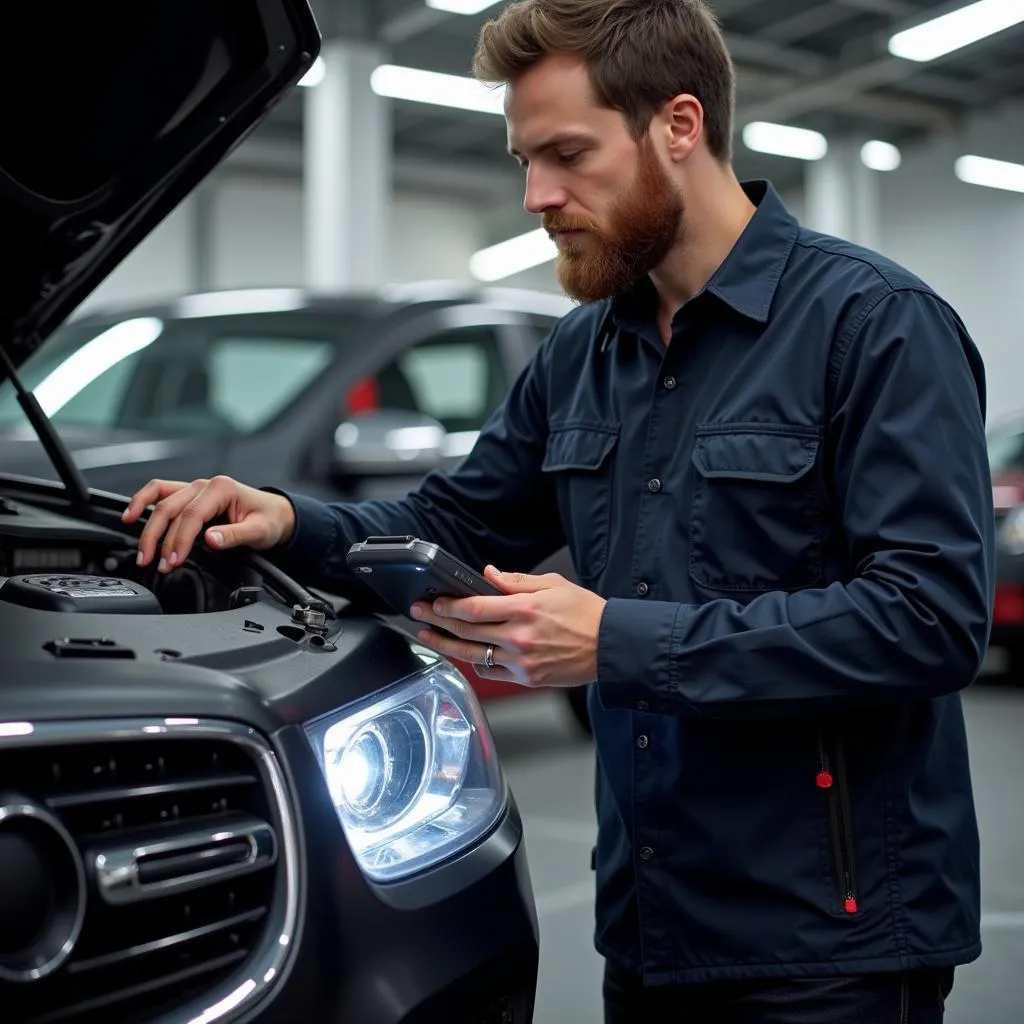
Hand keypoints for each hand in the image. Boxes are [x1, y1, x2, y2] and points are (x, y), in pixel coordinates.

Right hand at [121, 476, 296, 571]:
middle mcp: (204, 485)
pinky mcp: (188, 495)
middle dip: (158, 539)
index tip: (173, 561)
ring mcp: (194, 487)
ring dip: (146, 526)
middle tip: (154, 564)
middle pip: (170, 509)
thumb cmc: (269, 520)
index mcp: (222, 488)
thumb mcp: (259, 531)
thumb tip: (210, 539)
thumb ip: (234, 535)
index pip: (191, 515)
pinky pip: (159, 492)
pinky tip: (130, 516)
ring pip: (160, 501)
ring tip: (142, 552)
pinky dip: (142, 502)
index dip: (179, 540)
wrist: (276, 513)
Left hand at [410, 567, 606, 688]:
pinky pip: (492, 672)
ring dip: (447, 645)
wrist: (611, 646)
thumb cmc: (586, 614)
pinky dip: (475, 662)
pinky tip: (464, 654)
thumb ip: (516, 581)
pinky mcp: (527, 678)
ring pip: (474, 655)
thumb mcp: (553, 584)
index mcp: (525, 610)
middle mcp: (520, 637)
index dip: (449, 606)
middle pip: (467, 632)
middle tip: (419, 614)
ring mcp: (522, 661)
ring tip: (429, 636)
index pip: (475, 608)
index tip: (434, 602)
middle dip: (438, 622)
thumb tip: (488, 574)